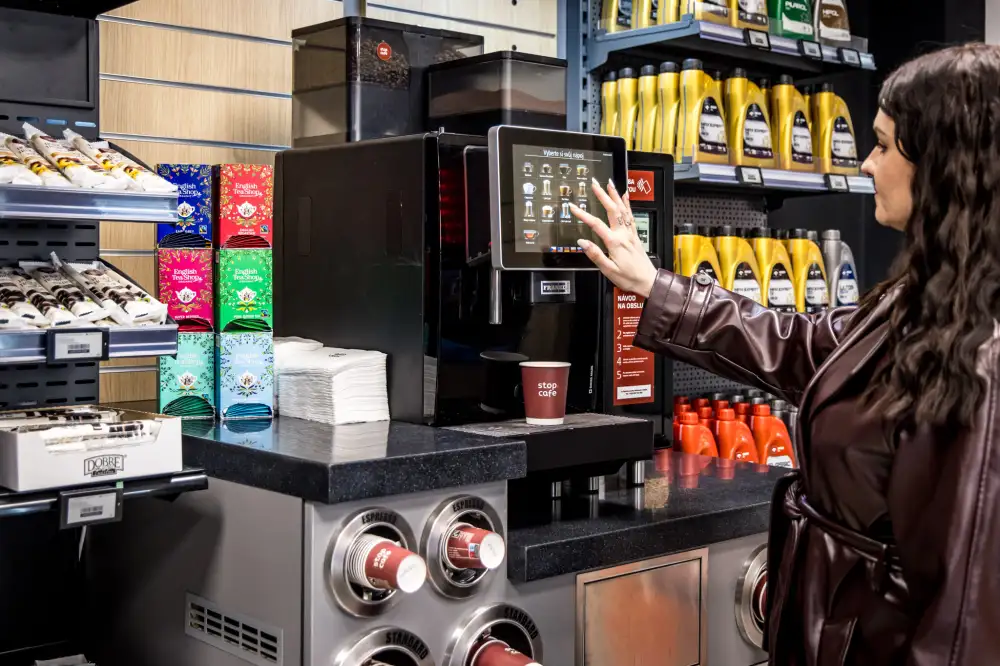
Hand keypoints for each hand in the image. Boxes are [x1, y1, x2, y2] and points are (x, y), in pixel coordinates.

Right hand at [571, 178, 658, 298]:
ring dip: (615, 195)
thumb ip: (595, 255)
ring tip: (609, 183)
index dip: (583, 215)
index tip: (573, 207)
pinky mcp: (635, 235)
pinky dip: (627, 204)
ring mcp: (630, 233)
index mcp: (615, 243)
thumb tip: (582, 242)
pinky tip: (625, 195)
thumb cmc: (629, 277)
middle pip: (612, 210)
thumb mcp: (609, 270)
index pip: (596, 224)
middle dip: (602, 195)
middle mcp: (623, 234)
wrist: (648, 281)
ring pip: (623, 209)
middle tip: (594, 183)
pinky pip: (631, 215)